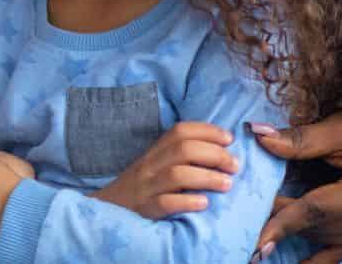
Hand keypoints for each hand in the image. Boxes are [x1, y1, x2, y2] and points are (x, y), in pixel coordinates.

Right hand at [92, 122, 239, 218]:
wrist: (106, 209)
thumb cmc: (140, 187)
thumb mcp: (154, 165)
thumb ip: (178, 155)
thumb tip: (219, 149)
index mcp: (154, 152)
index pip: (180, 131)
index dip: (207, 131)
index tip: (229, 139)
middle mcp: (150, 165)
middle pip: (183, 150)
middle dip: (214, 154)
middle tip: (235, 166)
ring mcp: (146, 187)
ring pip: (177, 175)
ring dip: (207, 177)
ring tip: (227, 184)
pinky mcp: (145, 209)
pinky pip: (165, 203)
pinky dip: (187, 202)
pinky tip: (204, 203)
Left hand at [250, 60, 341, 263]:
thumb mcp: (338, 128)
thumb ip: (299, 141)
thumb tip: (257, 136)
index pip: (315, 211)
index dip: (281, 222)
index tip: (254, 237)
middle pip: (320, 228)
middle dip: (284, 225)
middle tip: (249, 220)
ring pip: (330, 239)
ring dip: (300, 235)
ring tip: (266, 233)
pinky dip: (324, 255)